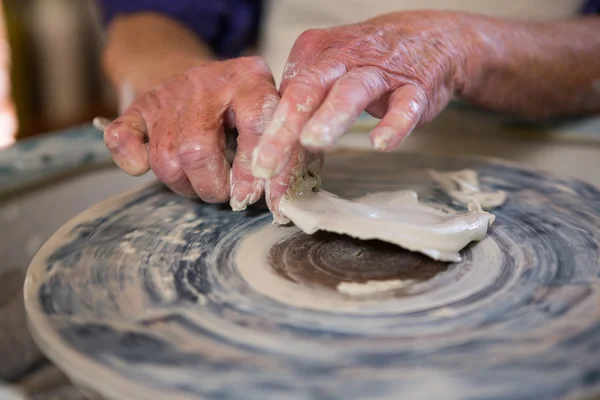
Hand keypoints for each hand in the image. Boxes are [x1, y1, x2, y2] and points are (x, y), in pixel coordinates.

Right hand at [103, 56, 280, 209]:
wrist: (199, 73)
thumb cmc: (242, 100)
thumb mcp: (271, 108)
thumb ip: (280, 144)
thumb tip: (273, 192)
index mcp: (248, 80)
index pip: (254, 125)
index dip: (251, 170)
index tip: (250, 195)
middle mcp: (205, 84)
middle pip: (197, 150)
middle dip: (213, 186)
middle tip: (225, 191)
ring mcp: (167, 96)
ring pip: (165, 159)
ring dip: (184, 184)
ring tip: (201, 181)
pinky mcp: (140, 109)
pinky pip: (123, 138)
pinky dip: (131, 159)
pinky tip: (143, 166)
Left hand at [251, 10, 482, 177]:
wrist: (427, 37)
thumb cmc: (368, 63)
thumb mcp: (329, 75)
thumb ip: (304, 110)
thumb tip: (277, 155)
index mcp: (315, 55)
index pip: (285, 98)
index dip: (268, 136)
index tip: (258, 174)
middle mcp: (342, 58)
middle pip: (306, 91)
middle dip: (283, 130)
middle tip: (266, 165)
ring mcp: (379, 71)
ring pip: (350, 91)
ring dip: (330, 116)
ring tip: (312, 142)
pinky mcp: (414, 86)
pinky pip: (404, 104)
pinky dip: (393, 123)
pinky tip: (380, 142)